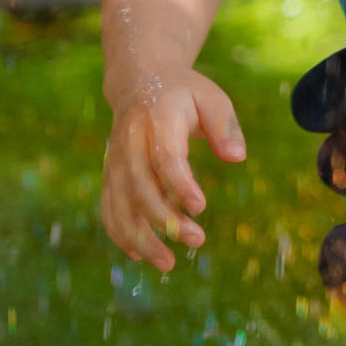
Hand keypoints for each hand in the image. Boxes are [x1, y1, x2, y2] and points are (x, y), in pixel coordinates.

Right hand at [101, 70, 247, 273]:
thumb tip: (237, 157)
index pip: (165, 157)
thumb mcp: (212, 98)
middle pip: (139, 187)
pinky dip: (120, 233)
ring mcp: (115, 160)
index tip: (200, 207)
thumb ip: (225, 126)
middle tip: (196, 240)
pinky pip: (109, 208)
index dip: (180, 184)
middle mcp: (129, 142)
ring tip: (167, 264)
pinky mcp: (110, 175)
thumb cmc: (185, 94)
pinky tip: (140, 256)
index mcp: (157, 120)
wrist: (140, 81)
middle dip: (163, 219)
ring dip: (140, 237)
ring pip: (119, 204)